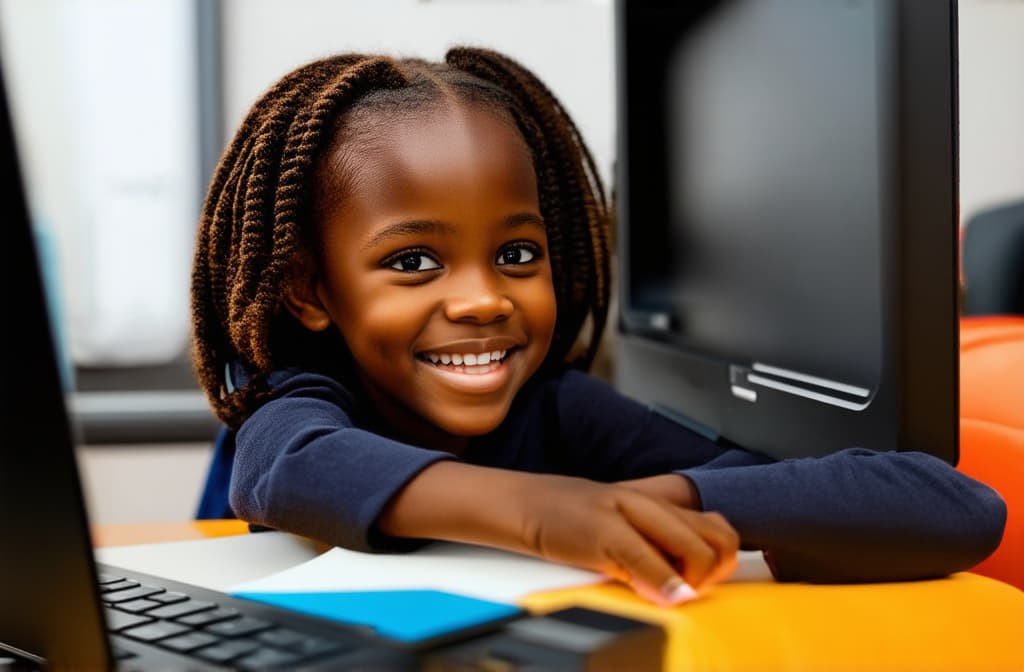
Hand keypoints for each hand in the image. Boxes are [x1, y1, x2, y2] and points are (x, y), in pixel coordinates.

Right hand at [377, 462, 736, 605]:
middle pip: (713, 536)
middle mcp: (648, 503)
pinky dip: (661, 582)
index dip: (724, 558)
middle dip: (714, 572)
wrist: (522, 504)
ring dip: (693, 578)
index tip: (706, 580)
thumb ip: (653, 544)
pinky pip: (645, 557)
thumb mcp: (620, 527)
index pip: (717, 525)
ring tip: (673, 592)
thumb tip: (687, 578)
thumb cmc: (569, 519)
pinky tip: (658, 594)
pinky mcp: (601, 530)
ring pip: (690, 544)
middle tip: (692, 590)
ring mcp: (626, 513)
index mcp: (655, 503)